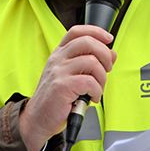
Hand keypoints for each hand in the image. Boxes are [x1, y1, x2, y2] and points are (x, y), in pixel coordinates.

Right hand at [19, 25, 115, 150]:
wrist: (37, 118)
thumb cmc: (55, 99)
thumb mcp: (73, 76)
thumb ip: (91, 64)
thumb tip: (112, 54)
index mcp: (60, 54)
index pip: (77, 32)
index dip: (96, 32)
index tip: (108, 39)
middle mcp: (58, 59)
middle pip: (87, 42)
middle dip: (105, 55)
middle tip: (107, 68)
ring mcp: (59, 71)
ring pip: (92, 62)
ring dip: (102, 77)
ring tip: (97, 88)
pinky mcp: (62, 86)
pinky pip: (90, 82)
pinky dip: (97, 91)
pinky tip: (92, 97)